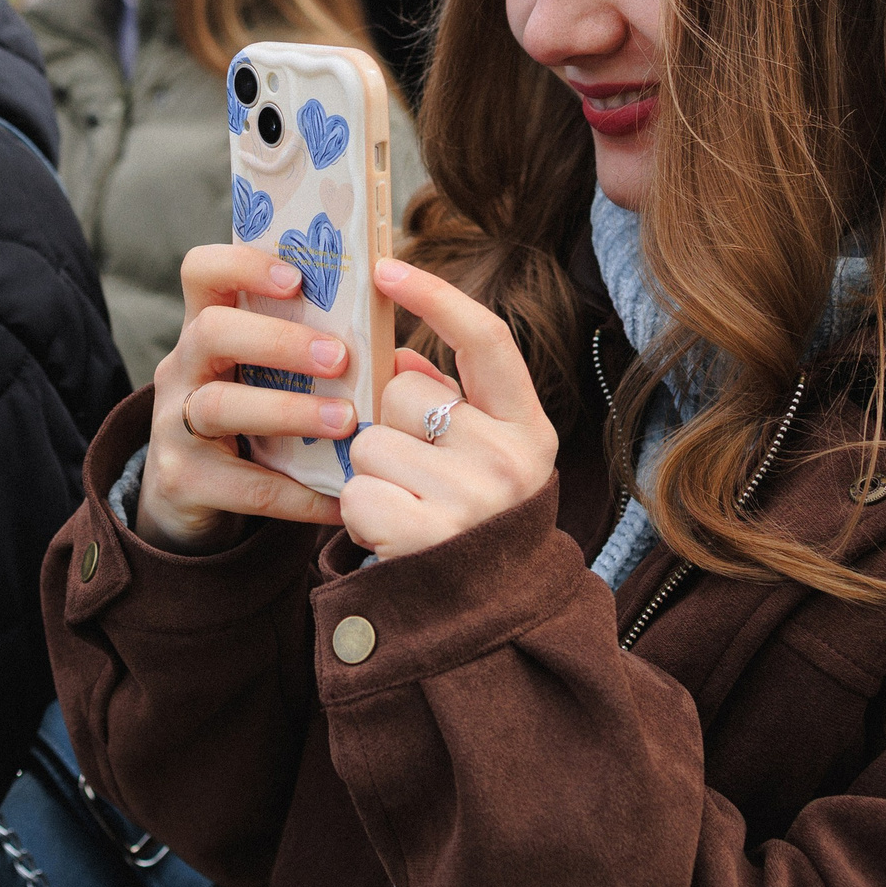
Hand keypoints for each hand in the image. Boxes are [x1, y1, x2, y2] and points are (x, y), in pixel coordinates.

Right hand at [133, 243, 357, 554]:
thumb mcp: (270, 380)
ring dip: (287, 409)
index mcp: (206, 330)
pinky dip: (297, 494)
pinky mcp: (182, 481)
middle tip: (338, 357)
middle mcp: (182, 369)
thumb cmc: (252, 423)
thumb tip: (403, 359)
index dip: (243, 265)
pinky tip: (340, 498)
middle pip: (211, 331)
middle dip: (278, 339)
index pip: (203, 272)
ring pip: (218, 404)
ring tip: (345, 421)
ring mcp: (173, 426)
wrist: (192, 500)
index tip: (297, 279)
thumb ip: (317, 358)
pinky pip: (243, 486)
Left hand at [340, 258, 558, 559]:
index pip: (487, 341)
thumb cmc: (475, 521)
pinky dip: (360, 515)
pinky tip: (392, 534)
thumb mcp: (483, 456)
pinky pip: (355, 493)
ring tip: (406, 507)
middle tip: (415, 471)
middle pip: (403, 392)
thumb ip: (450, 399)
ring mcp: (471, 502)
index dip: (436, 296)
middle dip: (390, 424)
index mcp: (530, 429)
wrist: (489, 619)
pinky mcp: (425, 540)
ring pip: (368, 442)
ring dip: (371, 474)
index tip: (386, 267)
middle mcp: (510, 461)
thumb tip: (400, 351)